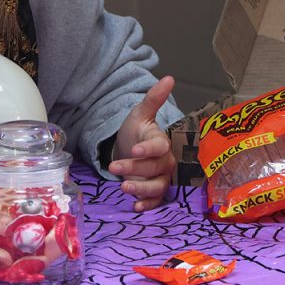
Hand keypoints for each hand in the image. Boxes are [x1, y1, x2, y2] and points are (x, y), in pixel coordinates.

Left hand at [110, 75, 176, 211]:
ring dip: (141, 189)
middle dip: (135, 168)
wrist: (131, 148)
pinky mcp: (155, 192)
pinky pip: (156, 201)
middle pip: (155, 168)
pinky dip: (147, 205)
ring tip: (124, 187)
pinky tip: (135, 207)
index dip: (149, 148)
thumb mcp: (141, 114)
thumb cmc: (137, 131)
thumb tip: (169, 77)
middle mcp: (165, 162)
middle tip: (115, 167)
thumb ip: (153, 98)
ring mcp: (161, 178)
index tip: (135, 148)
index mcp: (162, 142)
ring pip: (157, 186)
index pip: (160, 146)